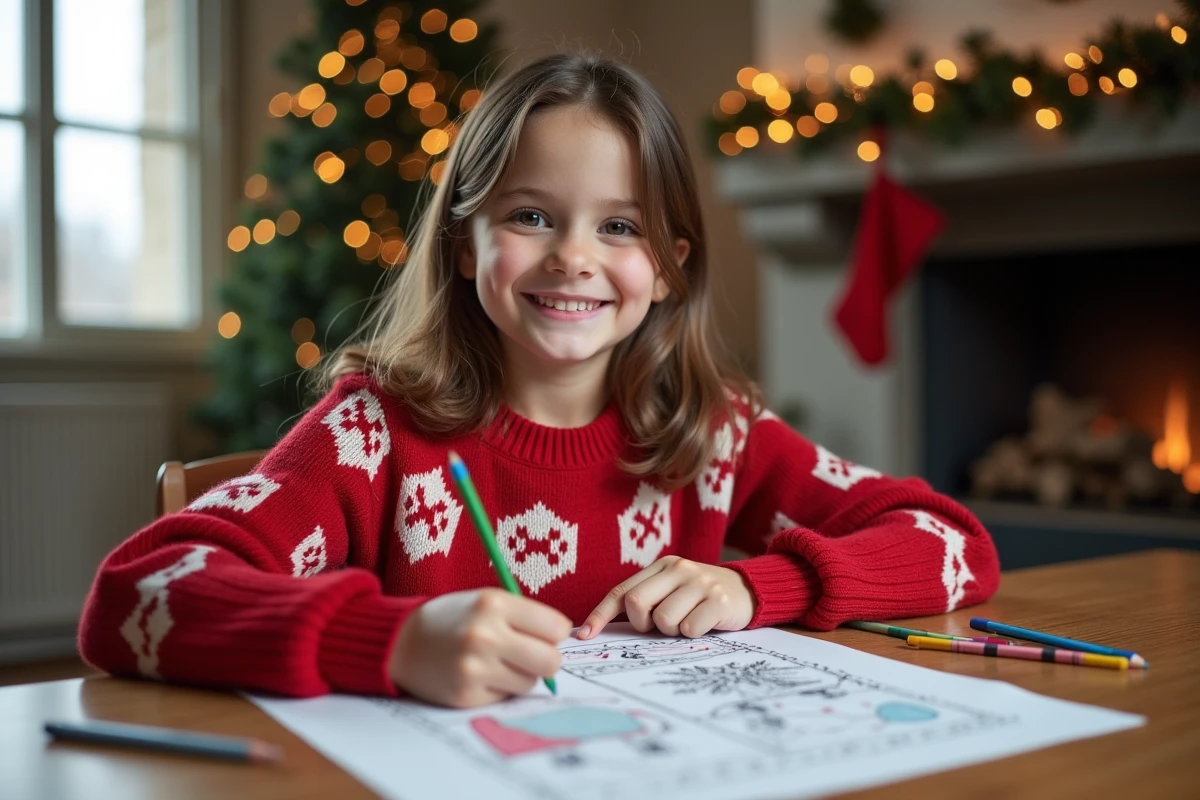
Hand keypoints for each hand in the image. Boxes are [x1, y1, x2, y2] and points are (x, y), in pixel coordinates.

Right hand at [388, 588, 571, 707]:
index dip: (553, 634)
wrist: (401, 642)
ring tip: (496, 662)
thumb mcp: (486, 601)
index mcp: (493, 603)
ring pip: (530, 682)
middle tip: (531, 655)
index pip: (556, 627)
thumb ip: (524, 616)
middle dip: (547, 660)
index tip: (543, 635)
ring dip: (521, 675)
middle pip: (551, 661)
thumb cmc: (453, 619)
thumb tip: (566, 639)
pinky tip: (478, 675)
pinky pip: (505, 696)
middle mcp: (485, 635)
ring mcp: (475, 668)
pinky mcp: (466, 694)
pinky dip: (498, 688)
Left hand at [577, 556, 755, 639]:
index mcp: (661, 566)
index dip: (600, 614)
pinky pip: (689, 629)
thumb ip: (644, 601)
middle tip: (660, 627)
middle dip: (643, 623)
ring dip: (671, 631)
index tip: (584, 636)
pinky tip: (705, 624)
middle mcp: (678, 569)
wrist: (748, 591)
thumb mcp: (672, 591)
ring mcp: (699, 583)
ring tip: (688, 622)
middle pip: (636, 603)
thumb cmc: (699, 598)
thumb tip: (598, 629)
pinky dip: (693, 634)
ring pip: (663, 620)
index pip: (622, 591)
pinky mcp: (718, 600)